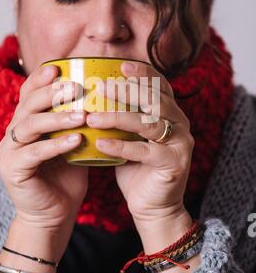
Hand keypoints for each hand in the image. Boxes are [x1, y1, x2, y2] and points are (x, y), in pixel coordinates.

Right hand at [0, 64, 87, 229]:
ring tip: (81, 115)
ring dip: (56, 117)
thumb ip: (78, 121)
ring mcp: (11, 151)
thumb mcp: (74, 142)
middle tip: (74, 87)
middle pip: (27, 105)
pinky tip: (76, 140)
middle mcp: (14, 133)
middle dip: (51, 93)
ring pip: (29, 125)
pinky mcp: (14, 170)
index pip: (28, 94)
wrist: (55, 213)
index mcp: (26, 123)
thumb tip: (103, 96)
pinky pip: (35, 152)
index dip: (40, 79)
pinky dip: (56, 144)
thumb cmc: (67, 175)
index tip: (59, 68)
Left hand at [86, 61, 194, 226]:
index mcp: (171, 114)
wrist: (154, 206)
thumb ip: (121, 118)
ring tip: (92, 117)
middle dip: (127, 90)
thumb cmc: (137, 168)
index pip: (160, 86)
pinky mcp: (173, 164)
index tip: (121, 65)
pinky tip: (100, 143)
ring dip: (118, 117)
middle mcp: (180, 124)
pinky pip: (144, 151)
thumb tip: (92, 96)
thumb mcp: (129, 137)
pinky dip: (121, 146)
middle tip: (100, 86)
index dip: (143, 74)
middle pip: (154, 100)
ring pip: (148, 123)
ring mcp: (180, 143)